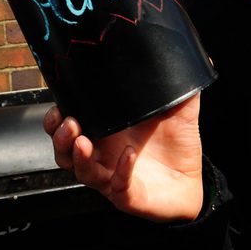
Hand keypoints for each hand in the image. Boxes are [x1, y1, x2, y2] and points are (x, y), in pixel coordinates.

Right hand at [43, 93, 202, 221]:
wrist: (193, 178)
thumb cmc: (177, 143)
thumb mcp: (178, 108)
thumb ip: (174, 84)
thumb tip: (174, 55)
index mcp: (107, 132)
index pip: (69, 125)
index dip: (57, 117)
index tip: (59, 103)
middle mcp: (104, 155)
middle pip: (65, 150)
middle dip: (60, 136)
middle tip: (67, 122)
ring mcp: (113, 176)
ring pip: (83, 171)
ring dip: (79, 157)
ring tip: (82, 142)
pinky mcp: (129, 195)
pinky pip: (119, 186)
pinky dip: (121, 170)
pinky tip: (129, 155)